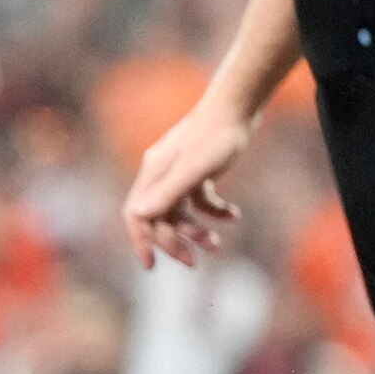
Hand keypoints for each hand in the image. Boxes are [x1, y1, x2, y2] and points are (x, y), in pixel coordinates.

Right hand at [122, 98, 257, 268]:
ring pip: (180, 212)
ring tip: (216, 244)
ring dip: (196, 231)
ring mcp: (179, 173)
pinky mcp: (198, 170)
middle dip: (174, 242)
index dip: (140, 241)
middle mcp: (161, 175)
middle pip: (159, 218)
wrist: (238, 107)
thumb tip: (137, 216)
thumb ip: (166, 193)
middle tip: (194, 263)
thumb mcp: (193, 169)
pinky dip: (214, 211)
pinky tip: (233, 216)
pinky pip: (199, 200)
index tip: (151, 266)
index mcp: (153, 174)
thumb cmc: (216, 136)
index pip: (136, 215)